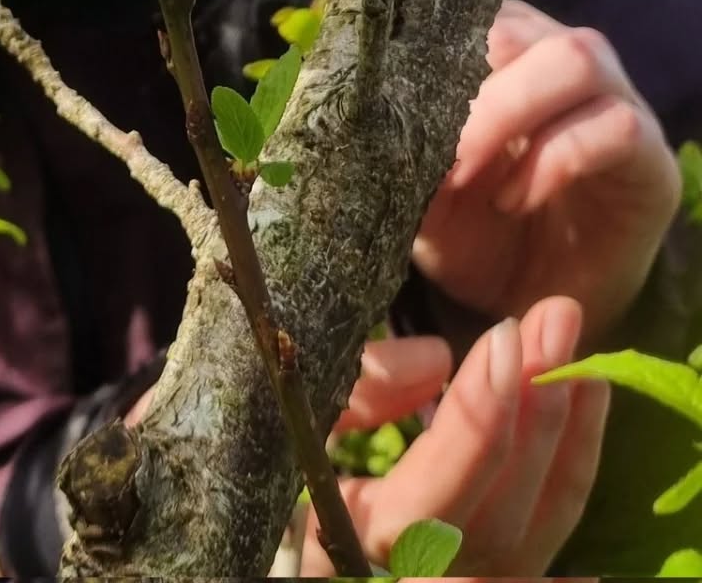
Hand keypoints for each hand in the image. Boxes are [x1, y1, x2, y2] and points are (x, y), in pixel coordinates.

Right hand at [301, 296, 609, 577]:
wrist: (326, 535)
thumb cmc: (285, 454)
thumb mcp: (300, 421)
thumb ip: (356, 391)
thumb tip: (437, 360)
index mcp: (353, 547)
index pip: (427, 509)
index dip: (473, 428)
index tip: (502, 339)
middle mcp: (417, 581)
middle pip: (496, 522)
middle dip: (533, 414)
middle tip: (555, 319)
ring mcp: (464, 581)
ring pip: (537, 529)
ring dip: (566, 431)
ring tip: (576, 341)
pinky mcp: (497, 568)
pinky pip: (549, 527)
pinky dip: (575, 461)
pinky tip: (590, 397)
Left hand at [413, 0, 679, 341]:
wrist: (530, 307)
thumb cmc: (472, 236)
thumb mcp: (421, 195)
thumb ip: (402, 151)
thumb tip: (372, 118)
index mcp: (500, 53)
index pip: (470, 10)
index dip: (430, 45)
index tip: (391, 94)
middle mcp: (559, 60)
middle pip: (521, 27)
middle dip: (470, 85)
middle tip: (436, 151)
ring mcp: (614, 102)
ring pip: (576, 56)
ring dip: (511, 111)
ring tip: (468, 173)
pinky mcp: (651, 158)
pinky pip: (616, 126)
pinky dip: (556, 159)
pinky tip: (515, 199)